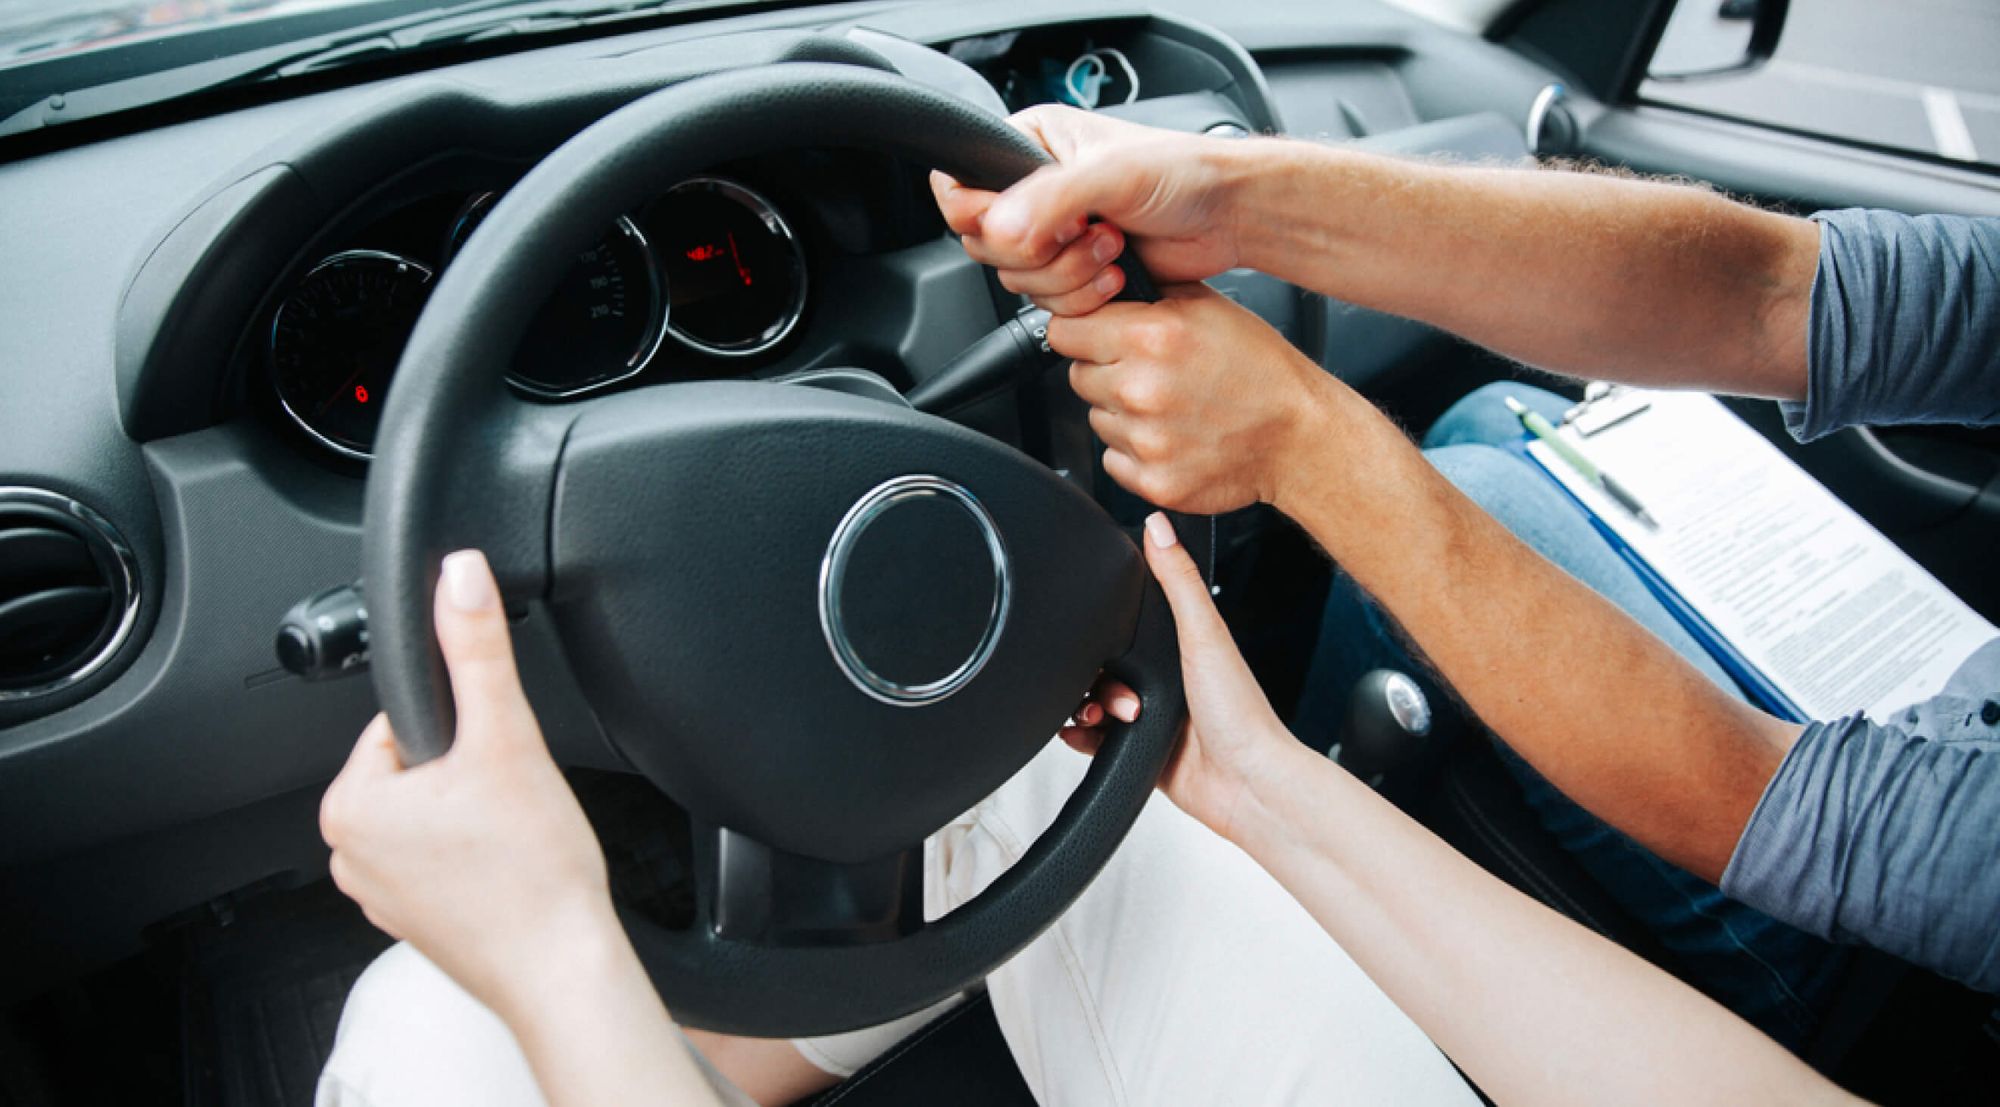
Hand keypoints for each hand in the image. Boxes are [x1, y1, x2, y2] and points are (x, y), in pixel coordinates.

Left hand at [320, 549, 615, 1020]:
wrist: (564, 967)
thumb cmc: (533, 873)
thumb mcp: (507, 736)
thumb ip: (477, 648)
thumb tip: (459, 573)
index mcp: (349, 805)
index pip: (407, 719)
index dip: (467, 728)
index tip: (496, 763)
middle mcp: (348, 854)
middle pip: (423, 765)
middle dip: (473, 771)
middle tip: (511, 804)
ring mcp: (379, 893)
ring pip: (438, 810)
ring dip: (478, 811)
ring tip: (513, 839)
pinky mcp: (414, 919)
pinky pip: (445, 856)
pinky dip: (478, 854)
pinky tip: (510, 870)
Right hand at [931, 105, 1246, 314]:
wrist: (1226, 216)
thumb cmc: (1182, 173)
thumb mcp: (1110, 174)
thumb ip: (1049, 199)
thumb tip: (998, 230)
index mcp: (1027, 145)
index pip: (959, 189)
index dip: (985, 217)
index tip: (1031, 222)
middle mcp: (1031, 190)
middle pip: (986, 247)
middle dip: (1042, 253)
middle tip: (1087, 231)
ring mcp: (1051, 234)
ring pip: (1016, 281)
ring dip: (1069, 277)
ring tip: (1113, 248)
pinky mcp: (1072, 272)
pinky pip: (1047, 305)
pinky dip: (1083, 299)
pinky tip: (1116, 274)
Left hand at [1052, 282, 1332, 513]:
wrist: (1299, 437)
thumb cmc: (1262, 370)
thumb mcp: (1209, 305)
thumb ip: (1147, 292)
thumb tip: (1100, 285)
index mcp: (1150, 338)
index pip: (1064, 331)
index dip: (1082, 331)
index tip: (1096, 337)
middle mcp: (1141, 390)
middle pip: (1077, 376)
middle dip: (1106, 372)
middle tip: (1151, 374)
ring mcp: (1146, 441)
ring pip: (1097, 419)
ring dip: (1122, 413)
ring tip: (1171, 406)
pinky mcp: (1153, 481)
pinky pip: (1114, 460)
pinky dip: (1135, 451)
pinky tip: (1173, 436)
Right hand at [1063, 513, 1293, 839]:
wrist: (1246, 785)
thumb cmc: (1240, 713)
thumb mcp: (1205, 635)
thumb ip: (1179, 581)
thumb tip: (1158, 526)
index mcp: (1180, 646)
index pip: (1126, 622)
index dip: (1102, 624)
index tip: (1094, 629)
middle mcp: (1163, 679)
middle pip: (1100, 664)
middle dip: (1091, 677)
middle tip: (1116, 690)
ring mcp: (1149, 715)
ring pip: (1091, 701)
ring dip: (1084, 707)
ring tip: (1107, 717)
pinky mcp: (1137, 750)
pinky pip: (1091, 739)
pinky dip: (1079, 737)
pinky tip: (1083, 735)